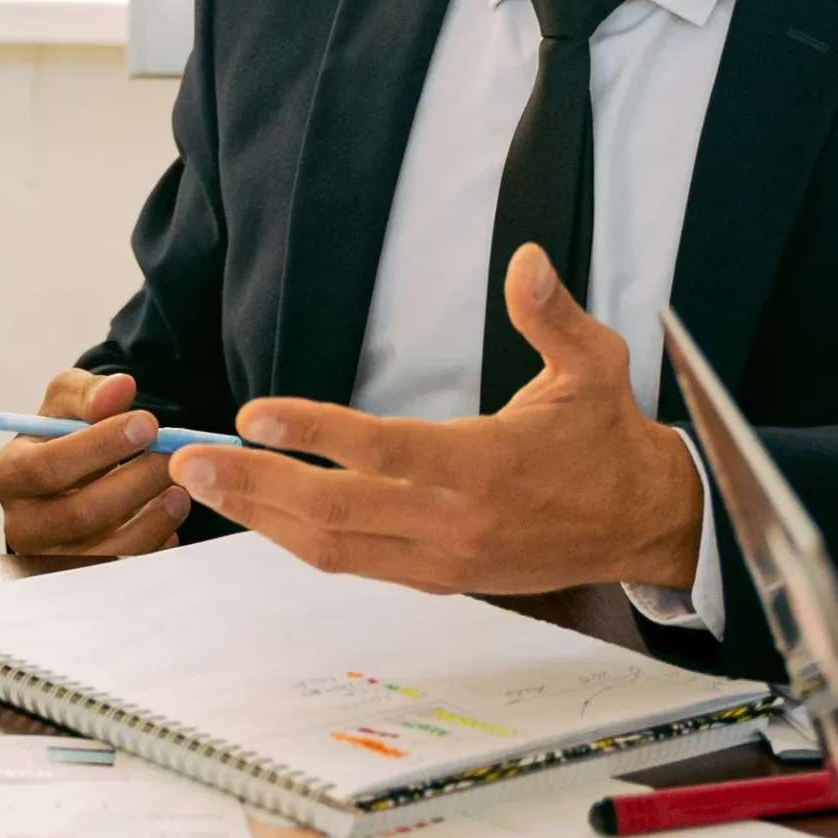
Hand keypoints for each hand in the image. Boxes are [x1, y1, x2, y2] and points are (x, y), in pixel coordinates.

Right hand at [0, 369, 190, 556]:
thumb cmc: (64, 438)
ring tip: (179, 489)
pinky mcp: (85, 582)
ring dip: (152, 518)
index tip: (148, 423)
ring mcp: (53, 561)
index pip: (47, 467)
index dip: (100, 445)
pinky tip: (169, 516)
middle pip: (80, 514)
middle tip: (173, 456)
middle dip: (136, 482)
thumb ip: (90, 393)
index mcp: (8, 476)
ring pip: (107, 551)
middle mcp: (21, 526)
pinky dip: (155, 545)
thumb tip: (120, 388)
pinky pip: (125, 572)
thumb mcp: (68, 404)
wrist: (71, 478)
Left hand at [169, 246, 700, 596]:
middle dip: (256, 486)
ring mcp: (443, 559)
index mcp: (486, 465)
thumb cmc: (610, 438)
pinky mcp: (440, 579)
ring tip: (203, 485)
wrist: (647, 523)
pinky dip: (299, 540)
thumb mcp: (596, 364)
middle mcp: (455, 521)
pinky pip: (354, 564)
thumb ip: (552, 314)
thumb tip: (526, 258)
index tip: (252, 414)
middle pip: (337, 512)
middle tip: (191, 460)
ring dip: (262, 517)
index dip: (314, 433)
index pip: (384, 450)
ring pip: (334, 549)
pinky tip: (259, 511)